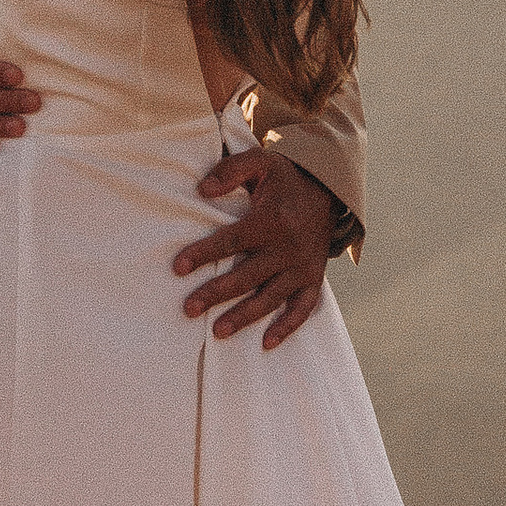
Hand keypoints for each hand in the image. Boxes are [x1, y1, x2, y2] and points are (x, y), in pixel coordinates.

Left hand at [175, 150, 336, 347]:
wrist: (328, 190)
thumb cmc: (285, 178)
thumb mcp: (261, 162)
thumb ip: (230, 170)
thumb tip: (201, 190)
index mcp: (271, 220)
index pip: (231, 241)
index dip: (204, 254)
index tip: (178, 267)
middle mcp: (288, 247)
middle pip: (247, 276)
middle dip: (216, 293)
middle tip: (189, 309)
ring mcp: (302, 266)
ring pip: (271, 297)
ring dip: (244, 316)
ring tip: (217, 331)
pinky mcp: (313, 279)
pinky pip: (303, 308)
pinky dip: (288, 326)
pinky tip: (266, 343)